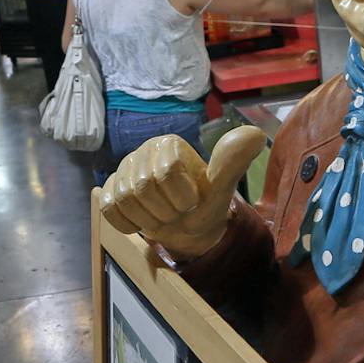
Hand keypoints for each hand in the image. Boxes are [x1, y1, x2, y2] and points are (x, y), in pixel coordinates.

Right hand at [99, 128, 263, 262]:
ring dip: (147, 219)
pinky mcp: (109, 188)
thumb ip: (231, 163)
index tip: (191, 203)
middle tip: (176, 213)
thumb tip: (255, 134)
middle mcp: (143, 150)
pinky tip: (141, 220)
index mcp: (169, 144)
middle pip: (143, 187)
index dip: (180, 198)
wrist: (186, 228)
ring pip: (124, 199)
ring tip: (161, 216)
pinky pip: (108, 208)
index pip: (166, 173)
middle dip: (164, 211)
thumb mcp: (221, 188)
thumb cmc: (203, 205)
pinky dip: (127, 223)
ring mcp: (123, 169)